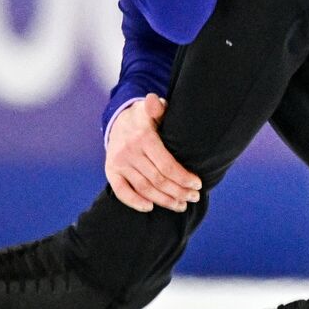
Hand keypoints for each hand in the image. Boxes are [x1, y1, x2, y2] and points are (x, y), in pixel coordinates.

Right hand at [105, 93, 201, 212]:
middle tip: (194, 197)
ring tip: (180, 205)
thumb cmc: (144, 118)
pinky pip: (121, 191)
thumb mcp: (151, 109)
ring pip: (144, 188)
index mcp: (143, 137)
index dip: (183, 178)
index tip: (197, 184)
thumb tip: (155, 101)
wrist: (117, 120)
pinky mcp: (111, 171)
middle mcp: (129, 151)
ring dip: (164, 200)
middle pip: (158, 180)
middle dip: (179, 191)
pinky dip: (135, 202)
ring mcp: (119, 163)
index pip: (167, 165)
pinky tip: (150, 207)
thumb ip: (157, 107)